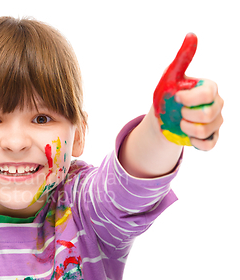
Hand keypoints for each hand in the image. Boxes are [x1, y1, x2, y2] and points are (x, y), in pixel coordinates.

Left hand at [153, 33, 222, 149]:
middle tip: (178, 112)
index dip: (189, 99)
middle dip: (187, 115)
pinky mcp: (210, 137)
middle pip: (209, 114)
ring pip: (207, 130)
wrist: (162, 119)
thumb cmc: (167, 94)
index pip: (207, 94)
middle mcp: (217, 104)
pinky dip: (196, 143)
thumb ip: (182, 57)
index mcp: (210, 88)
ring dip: (187, 129)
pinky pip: (209, 144)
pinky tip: (187, 137)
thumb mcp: (171, 76)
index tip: (175, 98)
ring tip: (180, 123)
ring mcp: (216, 122)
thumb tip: (191, 34)